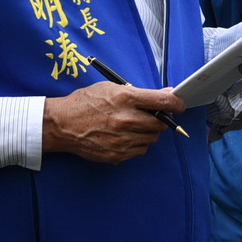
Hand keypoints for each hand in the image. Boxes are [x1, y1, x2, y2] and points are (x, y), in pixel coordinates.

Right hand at [43, 82, 182, 162]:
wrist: (62, 125)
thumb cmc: (85, 103)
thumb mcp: (111, 88)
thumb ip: (140, 93)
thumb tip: (166, 95)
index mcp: (125, 98)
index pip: (163, 103)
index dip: (177, 104)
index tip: (180, 105)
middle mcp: (126, 119)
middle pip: (161, 124)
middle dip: (159, 120)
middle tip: (149, 116)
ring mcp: (122, 139)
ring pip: (152, 138)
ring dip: (148, 132)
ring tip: (131, 126)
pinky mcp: (118, 154)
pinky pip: (140, 151)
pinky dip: (137, 144)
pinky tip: (124, 137)